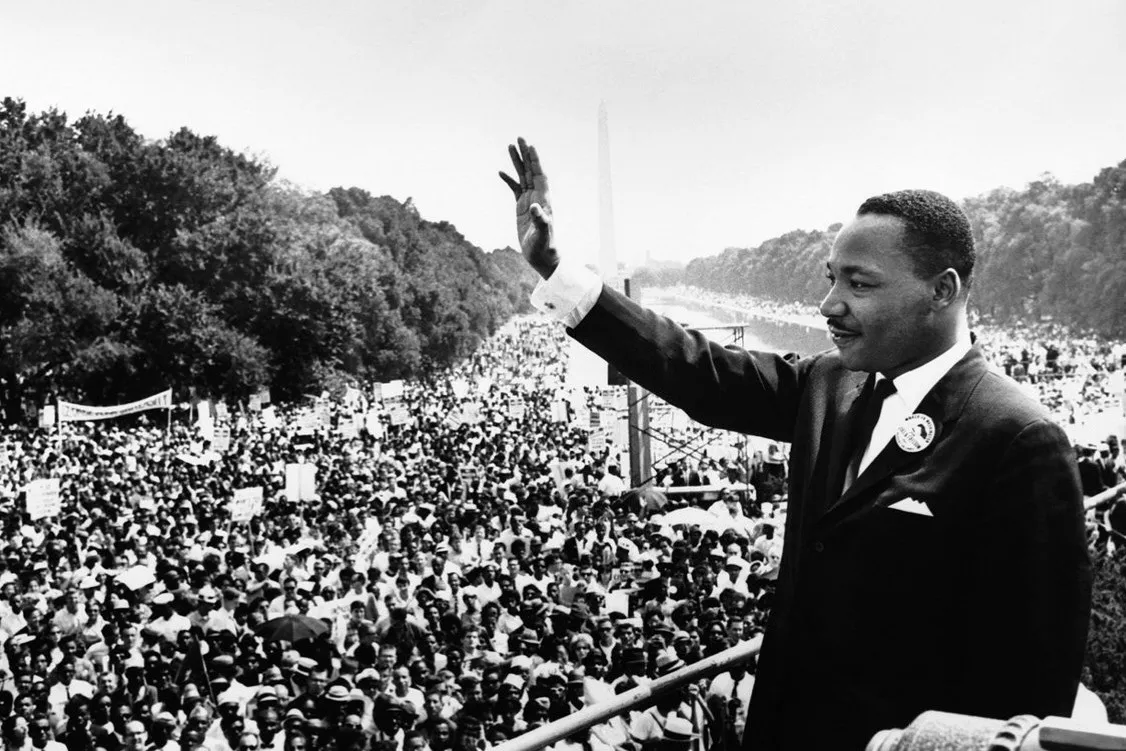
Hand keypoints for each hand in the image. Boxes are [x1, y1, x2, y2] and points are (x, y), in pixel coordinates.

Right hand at [499, 137, 558, 278]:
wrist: (542, 257)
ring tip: (509, 146)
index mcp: (544, 200)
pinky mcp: (521, 208)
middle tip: (519, 138)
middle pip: (531, 171)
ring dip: (517, 162)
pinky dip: (508, 180)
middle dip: (525, 155)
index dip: (535, 161)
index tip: (530, 146)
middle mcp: (538, 197)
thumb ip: (540, 221)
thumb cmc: (545, 247)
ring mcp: (529, 201)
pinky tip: (501, 172)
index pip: (540, 175)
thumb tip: (535, 207)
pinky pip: (515, 189)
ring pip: (523, 177)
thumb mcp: (542, 235)